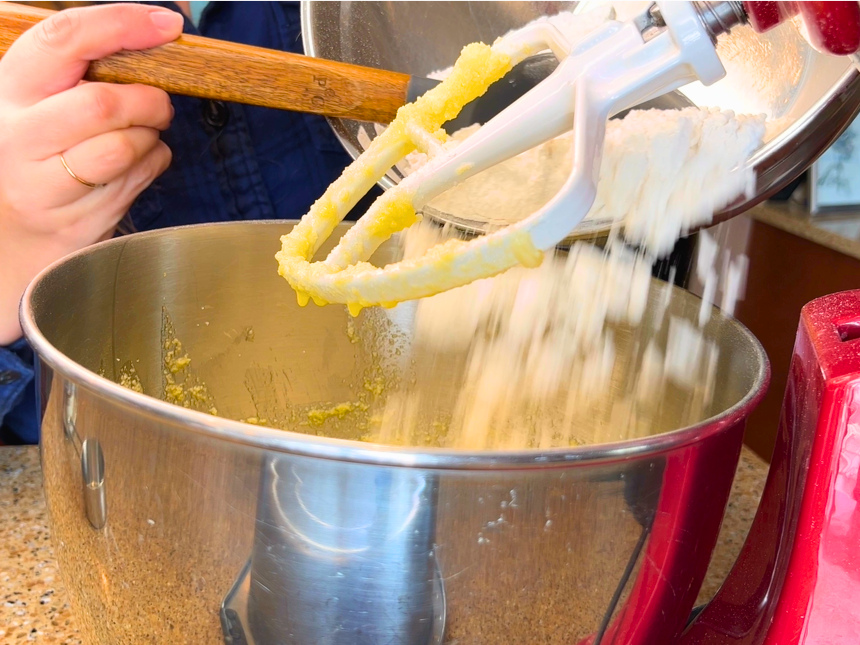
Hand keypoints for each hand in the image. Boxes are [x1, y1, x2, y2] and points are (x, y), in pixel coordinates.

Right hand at [0, 4, 183, 343]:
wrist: (17, 230)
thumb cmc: (43, 150)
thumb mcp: (46, 100)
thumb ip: (88, 66)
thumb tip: (161, 24)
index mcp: (11, 90)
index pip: (63, 40)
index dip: (120, 25)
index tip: (165, 24)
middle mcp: (19, 137)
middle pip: (103, 104)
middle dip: (149, 100)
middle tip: (158, 104)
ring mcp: (45, 185)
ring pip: (124, 147)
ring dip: (151, 136)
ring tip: (143, 133)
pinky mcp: (78, 221)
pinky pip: (139, 179)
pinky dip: (153, 163)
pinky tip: (136, 162)